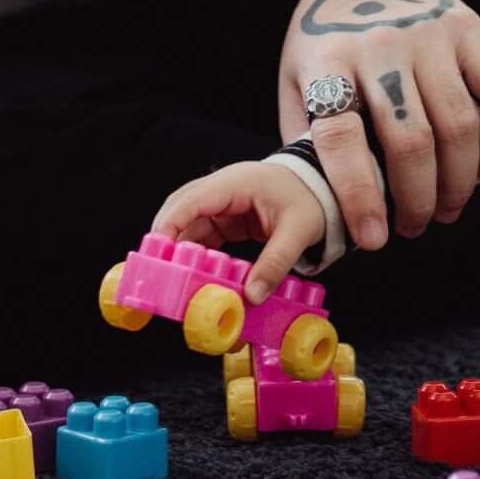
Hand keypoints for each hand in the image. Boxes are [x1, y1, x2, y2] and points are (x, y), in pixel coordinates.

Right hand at [154, 162, 332, 299]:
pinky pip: (202, 235)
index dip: (171, 222)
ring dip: (180, 250)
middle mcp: (223, 189)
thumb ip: (275, 263)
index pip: (192, 198)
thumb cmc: (309, 199)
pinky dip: (196, 255)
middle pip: (181, 209)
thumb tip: (253, 296)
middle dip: (167, 238)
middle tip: (158, 269)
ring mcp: (222, 204)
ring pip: (188, 224)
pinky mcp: (226, 219)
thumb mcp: (298, 231)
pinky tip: (194, 275)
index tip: (158, 248)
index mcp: (237, 182)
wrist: (321, 187)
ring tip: (173, 278)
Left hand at [277, 0, 479, 249]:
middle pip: (411, 139)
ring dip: (458, 182)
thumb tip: (320, 207)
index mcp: (328, 61)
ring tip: (447, 209)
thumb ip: (306, 136)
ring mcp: (430, 33)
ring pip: (458, 124)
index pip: (343, 137)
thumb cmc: (328, 38)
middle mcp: (381, 45)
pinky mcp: (470, 27)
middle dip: (417, 200)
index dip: (360, 195)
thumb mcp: (295, 78)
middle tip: (414, 228)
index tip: (374, 239)